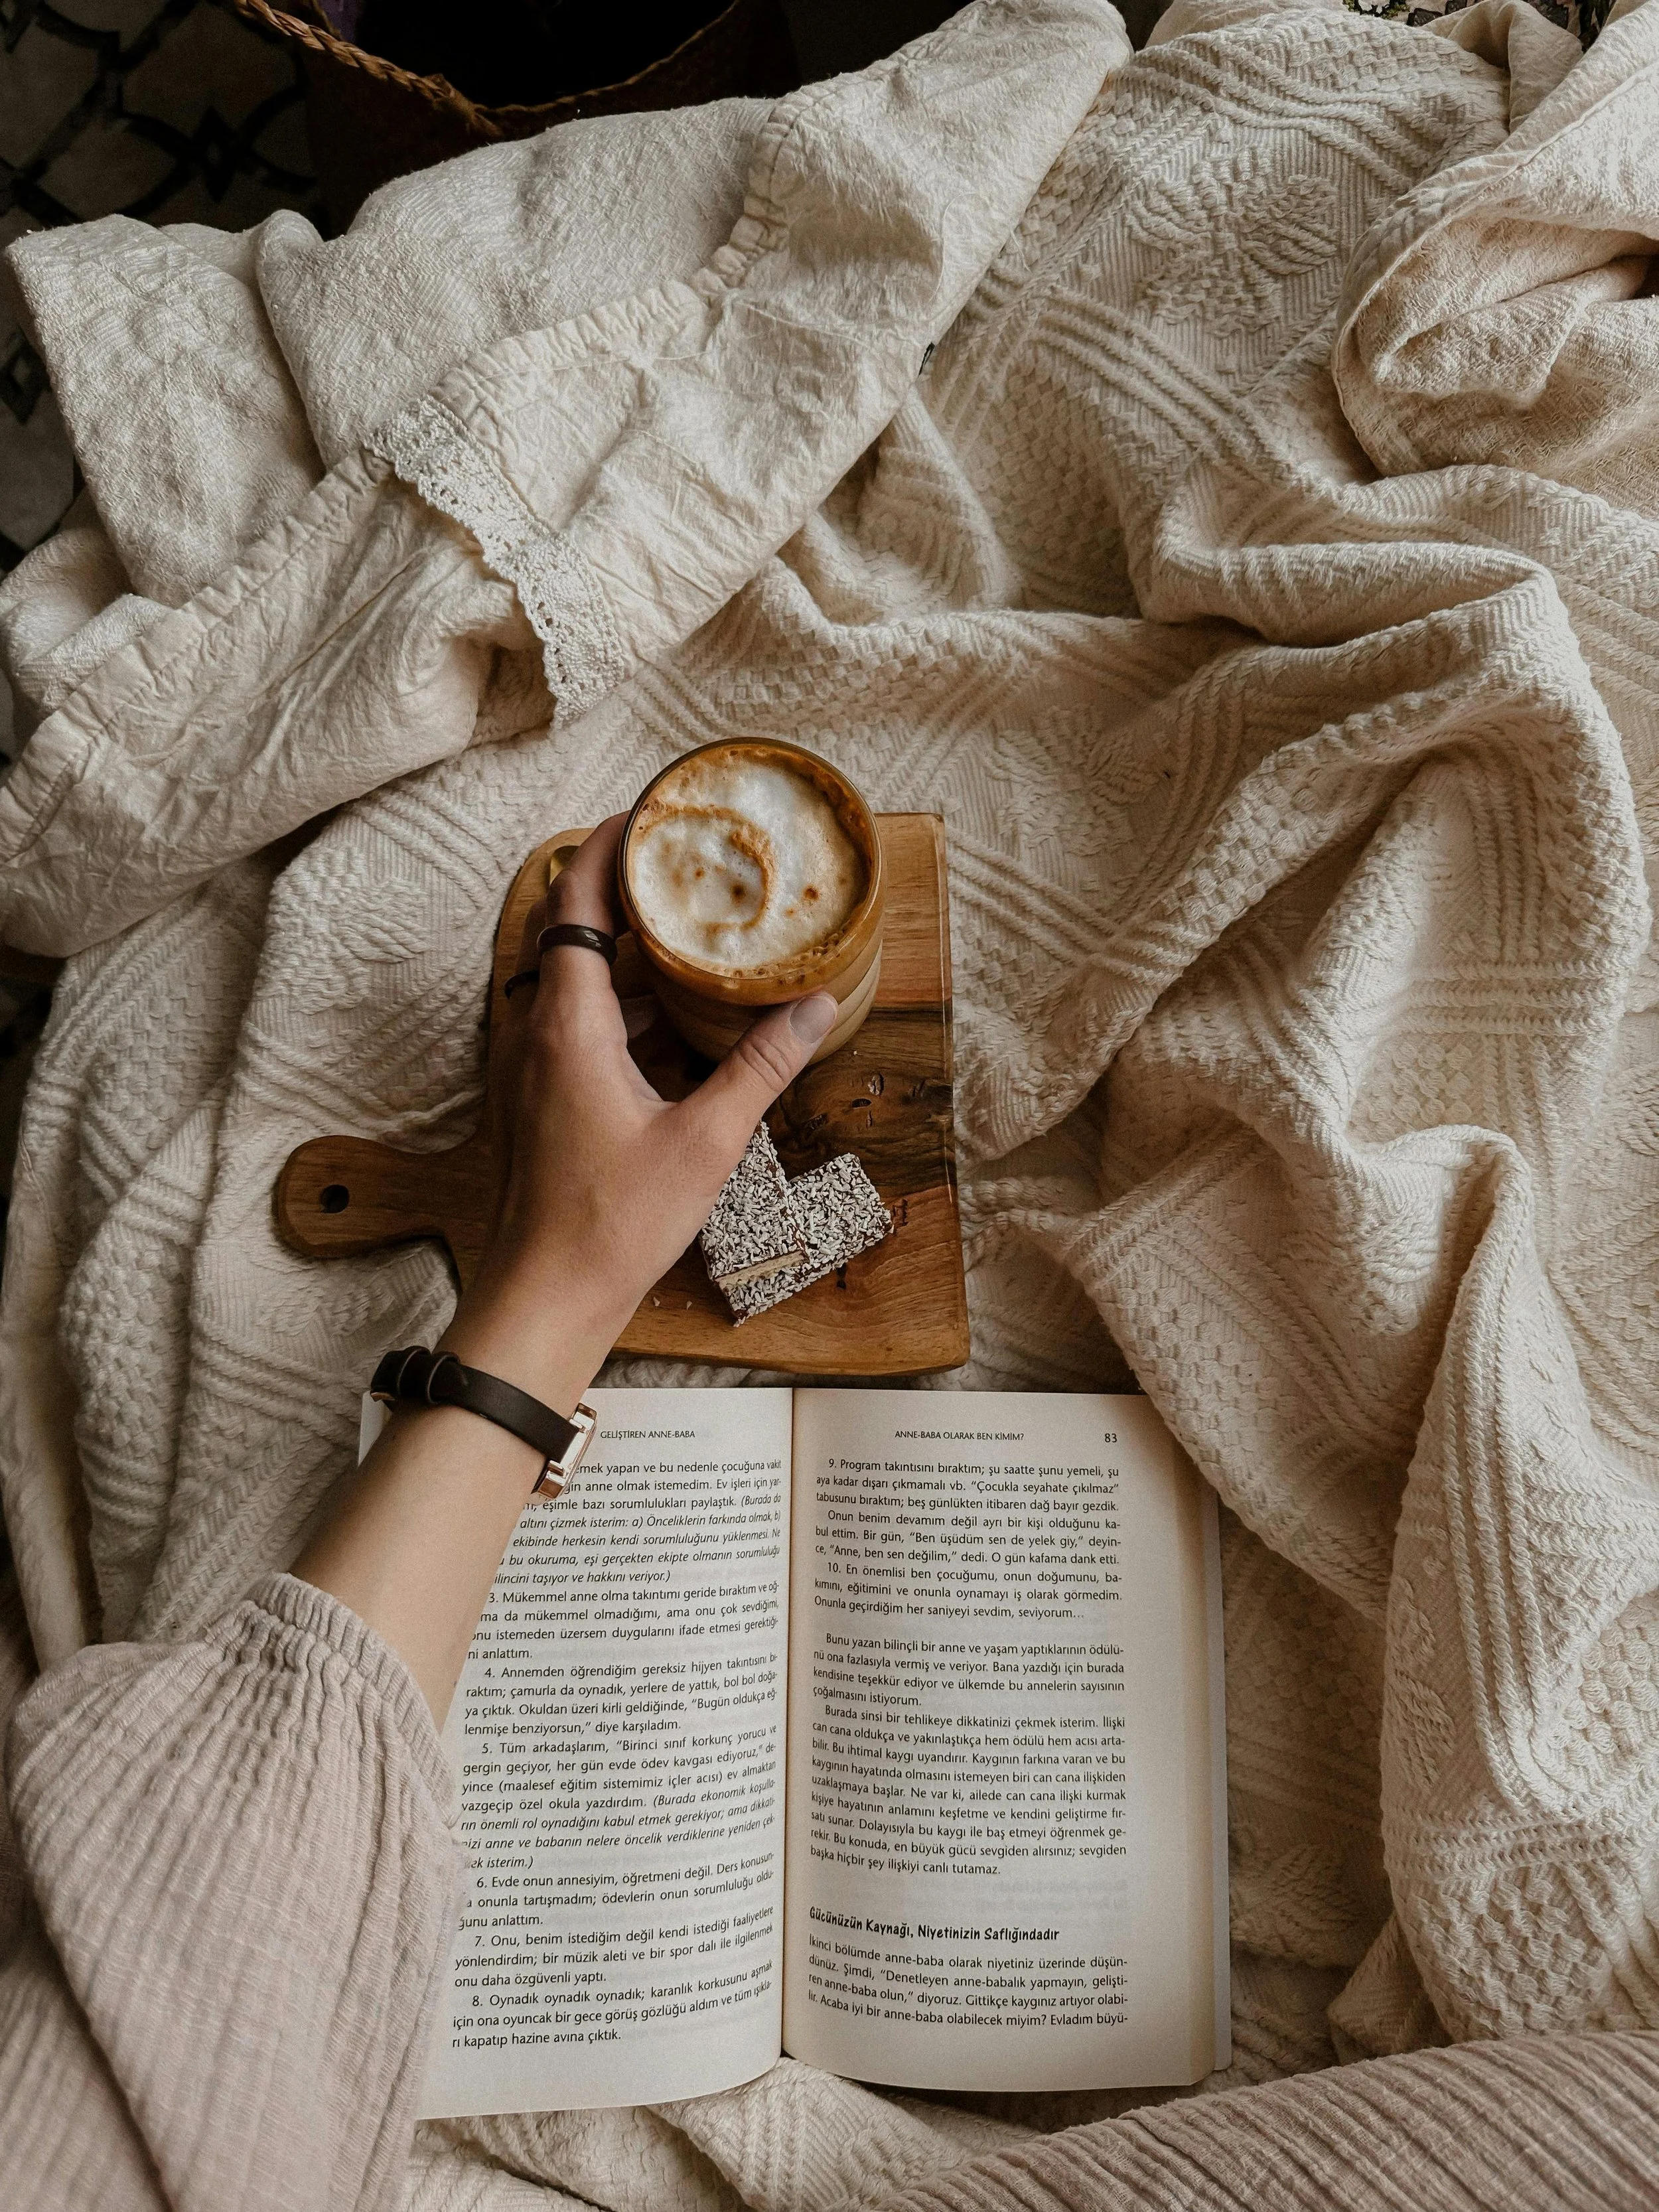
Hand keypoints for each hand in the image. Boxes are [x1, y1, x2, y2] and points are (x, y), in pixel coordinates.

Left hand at [296, 812, 835, 1720]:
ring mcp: (528, 1067)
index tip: (654, 811)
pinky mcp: (537, 1100)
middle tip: (688, 864)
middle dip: (627, 889)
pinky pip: (574, 1024)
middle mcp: (534, 1032)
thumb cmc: (611, 1224)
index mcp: (567, 1024)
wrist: (542, 1299)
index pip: (575, 898)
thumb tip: (816, 1006)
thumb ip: (762, 1065)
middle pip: (571, 929)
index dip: (611, 845)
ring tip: (692, 931)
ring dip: (626, 951)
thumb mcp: (706, 1139)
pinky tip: (673, 1020)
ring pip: (573, 980)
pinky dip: (620, 1003)